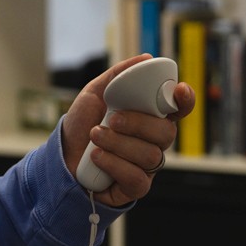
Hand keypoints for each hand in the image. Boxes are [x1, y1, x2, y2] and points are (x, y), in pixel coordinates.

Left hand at [61, 54, 194, 206]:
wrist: (60, 155)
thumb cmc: (81, 124)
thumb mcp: (94, 94)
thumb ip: (117, 76)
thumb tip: (145, 58)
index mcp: (149, 117)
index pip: (178, 110)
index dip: (185, 101)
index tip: (178, 90)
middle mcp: (153, 141)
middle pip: (167, 133)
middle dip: (137, 124)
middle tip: (111, 119)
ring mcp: (146, 165)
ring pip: (150, 155)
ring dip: (117, 143)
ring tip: (95, 136)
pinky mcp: (135, 187)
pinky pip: (137, 178)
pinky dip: (113, 163)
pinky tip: (96, 157)